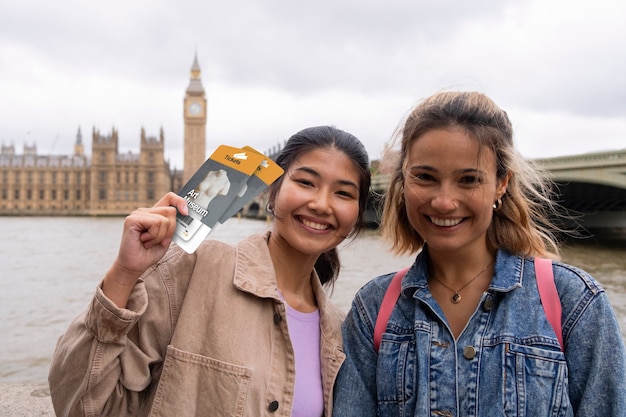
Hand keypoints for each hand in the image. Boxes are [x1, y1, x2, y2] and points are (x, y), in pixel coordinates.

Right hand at [103, 192, 187, 307]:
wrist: (135, 266)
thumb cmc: (149, 253)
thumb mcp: (167, 238)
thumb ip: (173, 226)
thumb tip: (183, 215)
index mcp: (154, 214)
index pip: (170, 198)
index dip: (180, 201)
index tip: (186, 212)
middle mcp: (145, 211)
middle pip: (170, 211)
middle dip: (170, 229)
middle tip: (158, 240)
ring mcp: (138, 214)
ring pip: (164, 219)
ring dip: (160, 236)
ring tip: (149, 242)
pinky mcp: (132, 219)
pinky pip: (155, 223)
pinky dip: (153, 236)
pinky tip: (144, 240)